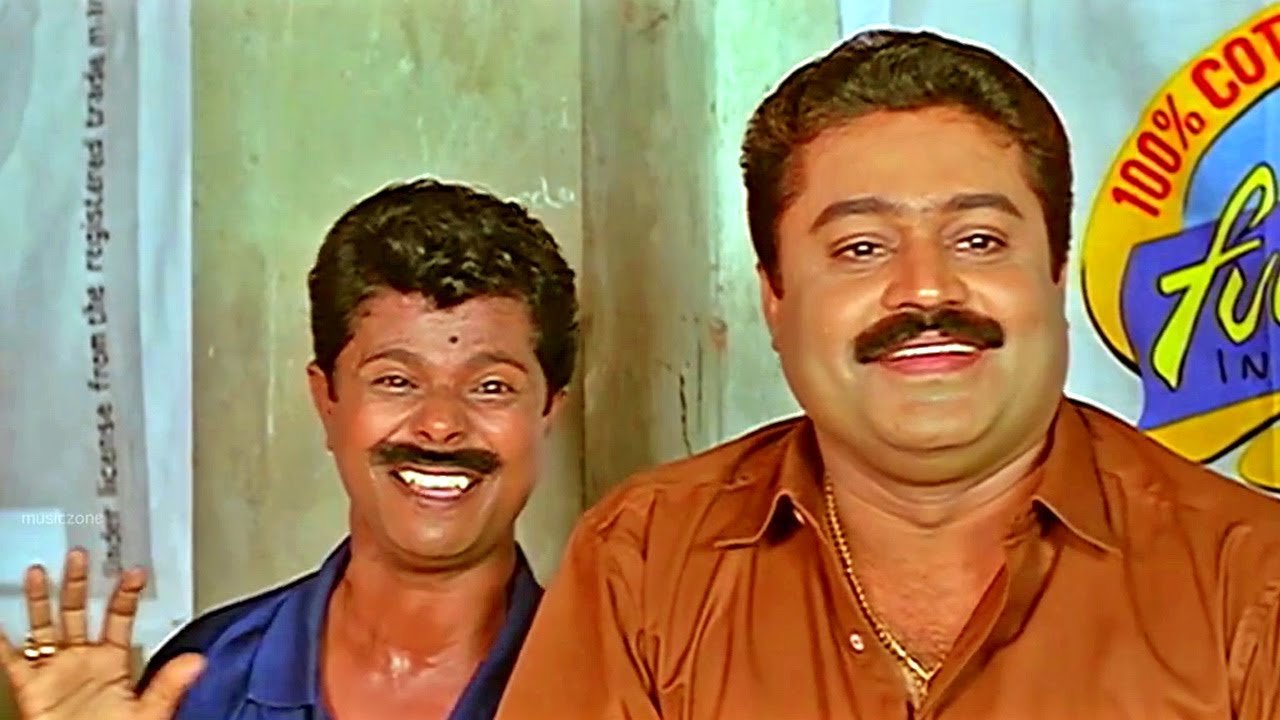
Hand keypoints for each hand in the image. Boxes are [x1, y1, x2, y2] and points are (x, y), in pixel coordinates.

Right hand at [0, 549, 203, 719]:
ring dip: (40, 600)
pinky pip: (11, 661)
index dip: (126, 595)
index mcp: (113, 662)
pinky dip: (3, 643)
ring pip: (44, 627)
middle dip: (77, 584)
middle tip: (79, 555)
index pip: (119, 619)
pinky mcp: (30, 687)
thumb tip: (197, 661)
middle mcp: (83, 660)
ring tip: (37, 571)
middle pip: (78, 613)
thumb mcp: (147, 711)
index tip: (135, 571)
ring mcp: (55, 671)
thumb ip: (168, 684)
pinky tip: (0, 622)